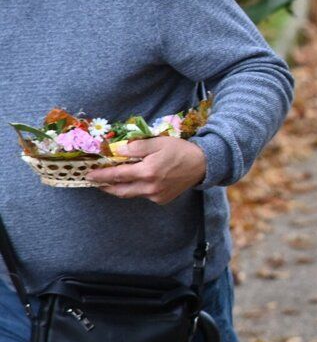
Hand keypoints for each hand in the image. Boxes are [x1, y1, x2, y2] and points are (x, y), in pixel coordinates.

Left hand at [87, 137, 207, 204]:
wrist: (202, 164)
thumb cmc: (180, 150)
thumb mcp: (158, 142)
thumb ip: (137, 146)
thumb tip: (118, 150)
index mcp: (147, 171)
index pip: (117, 175)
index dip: (101, 175)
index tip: (88, 175)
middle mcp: (150, 186)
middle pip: (120, 190)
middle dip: (106, 187)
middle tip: (95, 182)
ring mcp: (156, 195)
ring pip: (131, 194)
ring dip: (119, 189)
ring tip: (111, 183)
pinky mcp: (162, 199)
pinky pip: (143, 195)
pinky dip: (136, 189)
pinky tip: (137, 182)